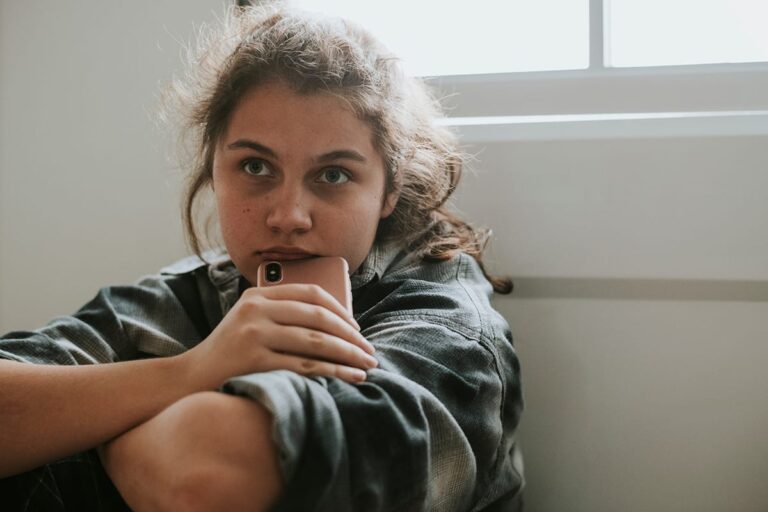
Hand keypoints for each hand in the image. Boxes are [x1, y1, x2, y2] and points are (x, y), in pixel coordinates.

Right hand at [182, 284, 377, 388]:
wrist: (189, 377)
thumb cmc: (230, 351)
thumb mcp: (250, 321)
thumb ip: (282, 313)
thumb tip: (338, 321)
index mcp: (258, 295)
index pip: (312, 293)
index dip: (341, 310)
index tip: (357, 328)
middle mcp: (256, 309)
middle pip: (319, 318)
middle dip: (351, 336)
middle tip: (370, 351)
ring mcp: (254, 334)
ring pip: (316, 342)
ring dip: (348, 355)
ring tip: (367, 365)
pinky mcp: (254, 360)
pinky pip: (305, 366)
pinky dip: (333, 372)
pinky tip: (350, 376)